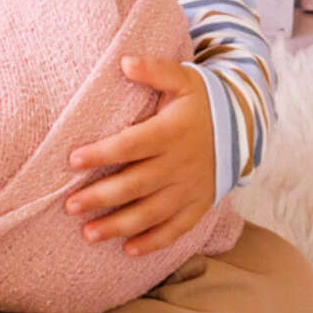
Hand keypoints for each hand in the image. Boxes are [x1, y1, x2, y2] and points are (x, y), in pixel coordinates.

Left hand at [63, 54, 217, 257]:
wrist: (242, 125)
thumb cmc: (200, 100)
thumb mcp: (182, 78)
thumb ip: (155, 69)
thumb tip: (125, 61)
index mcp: (171, 132)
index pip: (131, 145)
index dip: (102, 153)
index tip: (72, 160)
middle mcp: (180, 163)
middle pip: (136, 184)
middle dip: (101, 197)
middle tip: (69, 206)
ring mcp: (190, 188)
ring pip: (152, 212)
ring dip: (120, 225)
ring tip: (88, 233)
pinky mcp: (198, 204)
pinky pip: (176, 228)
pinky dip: (154, 241)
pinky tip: (128, 250)